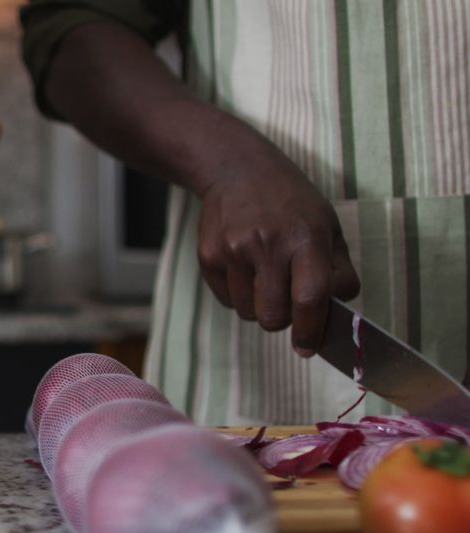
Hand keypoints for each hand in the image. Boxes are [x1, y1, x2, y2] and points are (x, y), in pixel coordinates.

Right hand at [196, 150, 359, 355]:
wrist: (237, 169)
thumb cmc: (290, 202)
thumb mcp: (327, 225)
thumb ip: (338, 270)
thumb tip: (339, 311)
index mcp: (305, 238)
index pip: (310, 298)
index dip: (311, 330)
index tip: (308, 348)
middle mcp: (267, 244)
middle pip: (273, 316)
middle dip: (282, 320)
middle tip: (286, 302)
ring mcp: (233, 250)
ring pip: (247, 312)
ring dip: (258, 305)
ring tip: (263, 274)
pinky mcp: (208, 255)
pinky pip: (226, 299)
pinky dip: (237, 293)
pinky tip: (243, 265)